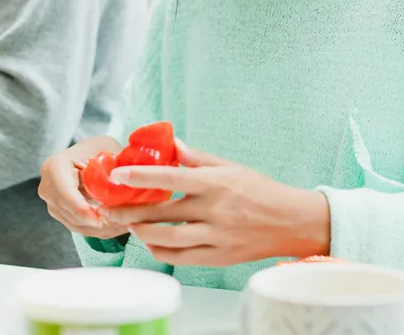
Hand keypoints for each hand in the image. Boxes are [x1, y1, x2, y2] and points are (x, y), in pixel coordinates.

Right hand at [39, 136, 129, 239]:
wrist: (86, 154)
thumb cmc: (97, 149)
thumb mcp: (105, 149)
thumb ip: (112, 165)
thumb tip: (125, 181)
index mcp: (55, 167)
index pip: (65, 194)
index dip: (82, 209)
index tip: (100, 220)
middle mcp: (48, 186)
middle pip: (70, 213)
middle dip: (96, 222)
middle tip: (122, 224)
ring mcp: (52, 203)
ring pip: (76, 224)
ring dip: (100, 229)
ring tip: (124, 226)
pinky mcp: (61, 214)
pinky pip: (80, 227)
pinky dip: (98, 230)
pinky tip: (117, 227)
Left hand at [108, 142, 330, 266]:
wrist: (291, 222)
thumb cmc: (261, 190)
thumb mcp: (231, 167)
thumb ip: (198, 158)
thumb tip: (171, 144)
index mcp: (215, 183)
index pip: (170, 177)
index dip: (141, 176)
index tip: (118, 175)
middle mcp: (214, 210)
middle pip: (163, 213)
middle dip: (131, 211)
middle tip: (111, 207)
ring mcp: (216, 236)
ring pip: (169, 239)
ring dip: (143, 232)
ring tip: (130, 224)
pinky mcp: (219, 257)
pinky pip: (182, 258)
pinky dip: (161, 252)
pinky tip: (151, 242)